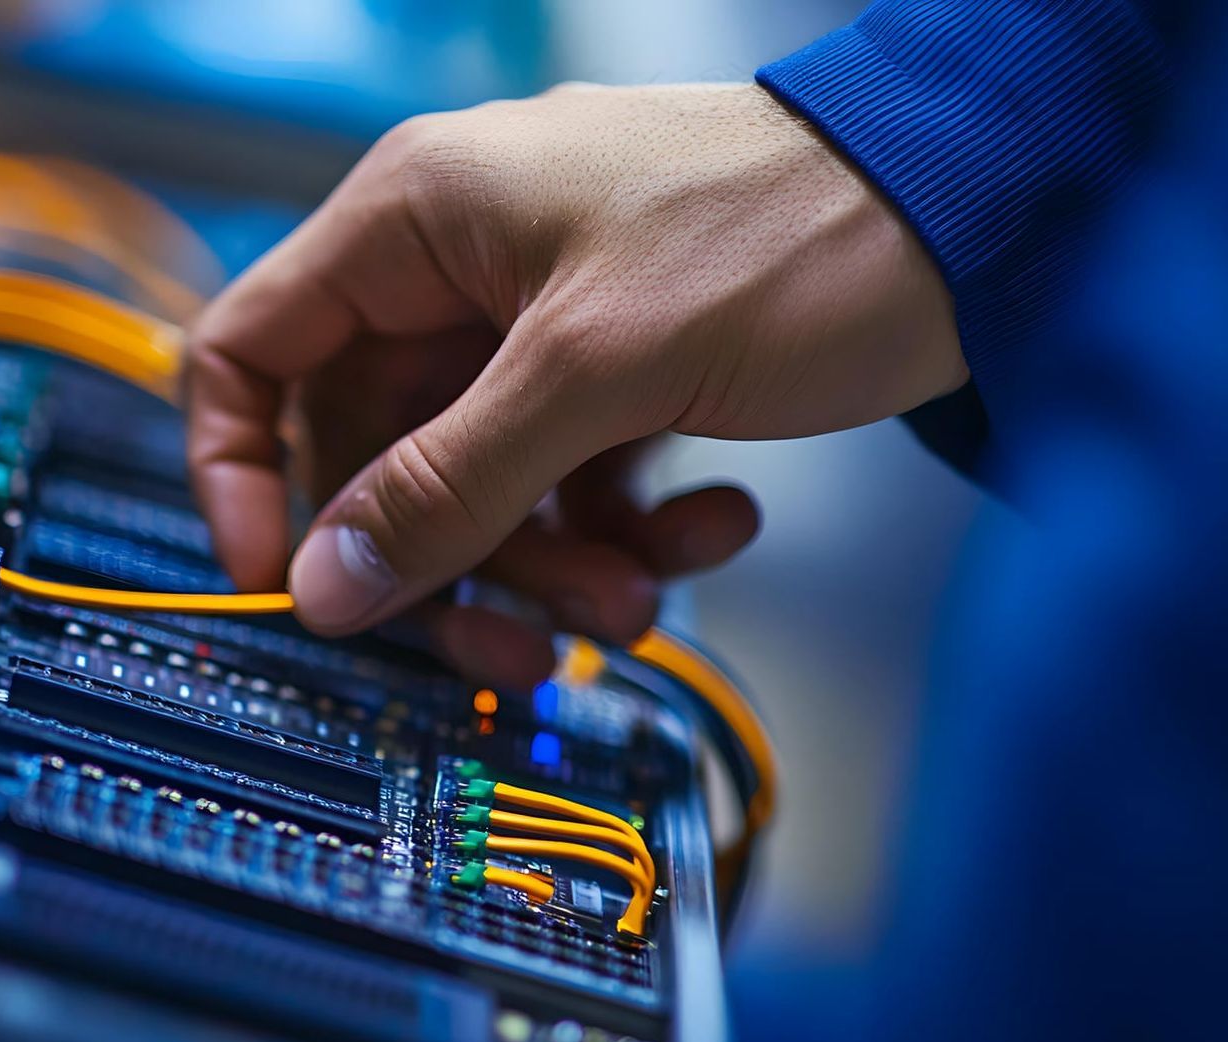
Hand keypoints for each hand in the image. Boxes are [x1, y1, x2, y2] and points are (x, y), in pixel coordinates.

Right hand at [187, 83, 964, 685]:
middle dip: (452, 557)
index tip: (290, 580)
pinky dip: (625, 523)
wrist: (982, 217)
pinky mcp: (617, 367)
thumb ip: (449, 485)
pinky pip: (570, 476)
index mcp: (416, 220)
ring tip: (643, 593)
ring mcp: (542, 321)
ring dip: (552, 560)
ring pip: (483, 483)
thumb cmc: (786, 235)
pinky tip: (710, 525)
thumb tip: (326, 585)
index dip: (245, 472)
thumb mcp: (594, 372)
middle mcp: (461, 268)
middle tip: (512, 639)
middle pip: (380, 450)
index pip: (254, 349)